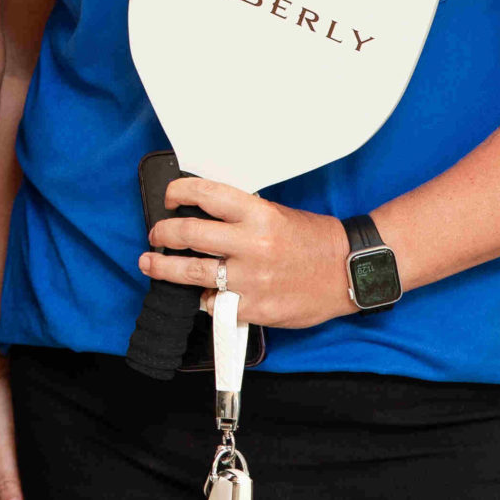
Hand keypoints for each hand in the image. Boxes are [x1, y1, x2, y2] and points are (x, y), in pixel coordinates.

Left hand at [141, 178, 355, 329]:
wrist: (349, 272)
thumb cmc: (313, 240)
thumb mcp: (276, 213)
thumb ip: (240, 214)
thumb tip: (201, 212)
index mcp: (258, 213)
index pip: (205, 194)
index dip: (178, 192)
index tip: (169, 197)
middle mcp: (252, 244)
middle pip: (188, 234)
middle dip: (162, 233)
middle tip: (156, 235)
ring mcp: (251, 278)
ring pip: (191, 273)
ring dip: (163, 268)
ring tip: (151, 264)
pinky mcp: (254, 307)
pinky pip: (212, 304)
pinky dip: (201, 299)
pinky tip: (199, 294)